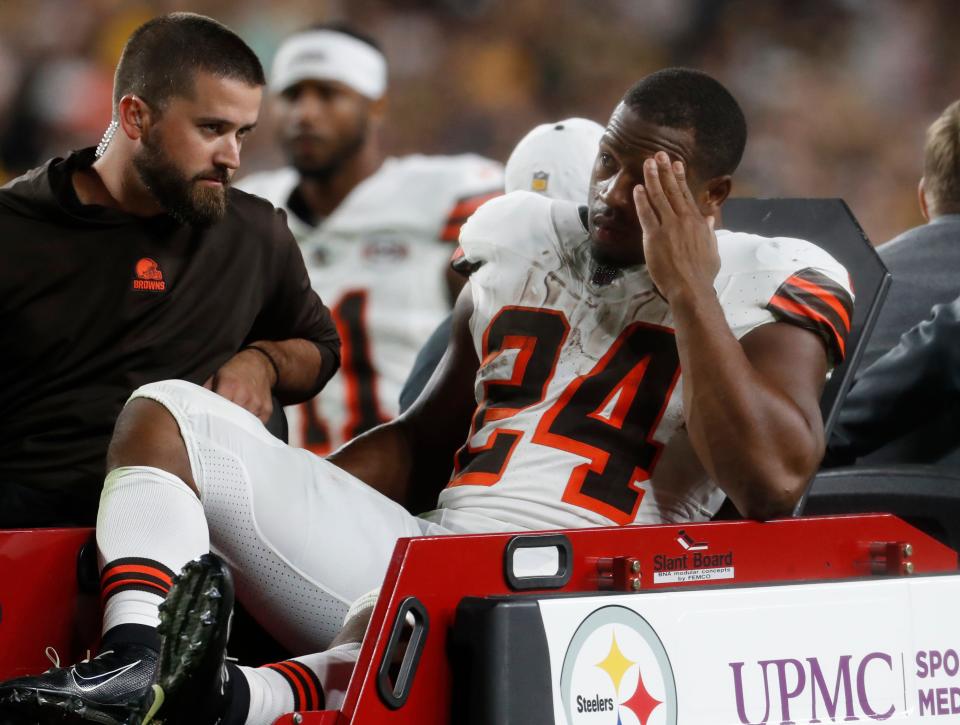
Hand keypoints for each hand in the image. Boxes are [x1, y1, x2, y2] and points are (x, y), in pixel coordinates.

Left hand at [204, 348, 275, 422]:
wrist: (259, 364)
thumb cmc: (234, 371)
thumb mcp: (215, 377)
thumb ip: (205, 393)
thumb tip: (194, 410)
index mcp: (229, 387)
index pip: (217, 411)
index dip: (212, 419)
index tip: (208, 425)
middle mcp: (244, 396)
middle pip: (230, 421)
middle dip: (224, 425)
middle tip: (218, 429)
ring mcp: (257, 404)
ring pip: (243, 425)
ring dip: (237, 426)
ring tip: (232, 423)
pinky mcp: (267, 410)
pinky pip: (256, 425)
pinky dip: (249, 426)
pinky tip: (245, 419)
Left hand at [633, 151, 719, 301]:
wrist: (691, 288)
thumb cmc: (702, 273)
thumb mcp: (712, 250)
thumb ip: (708, 232)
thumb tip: (708, 218)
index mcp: (697, 222)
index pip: (686, 194)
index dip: (679, 177)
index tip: (675, 163)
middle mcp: (683, 219)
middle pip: (672, 190)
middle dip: (664, 170)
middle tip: (658, 155)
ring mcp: (669, 227)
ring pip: (659, 197)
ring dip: (652, 178)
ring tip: (647, 164)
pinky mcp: (654, 237)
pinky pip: (646, 214)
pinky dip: (641, 200)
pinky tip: (637, 188)